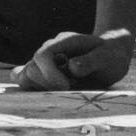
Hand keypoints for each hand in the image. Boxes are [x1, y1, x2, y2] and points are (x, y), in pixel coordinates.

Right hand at [11, 29, 133, 90]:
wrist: (110, 56)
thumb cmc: (110, 56)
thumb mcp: (107, 57)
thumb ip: (92, 61)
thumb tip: (72, 67)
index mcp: (65, 42)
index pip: (43, 55)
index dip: (50, 74)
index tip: (66, 86)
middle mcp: (51, 50)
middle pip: (31, 68)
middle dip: (47, 84)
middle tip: (68, 89)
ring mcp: (45, 62)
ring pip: (25, 76)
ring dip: (40, 88)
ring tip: (61, 90)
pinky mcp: (43, 74)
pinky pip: (26, 80)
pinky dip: (32, 89)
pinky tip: (48, 92)